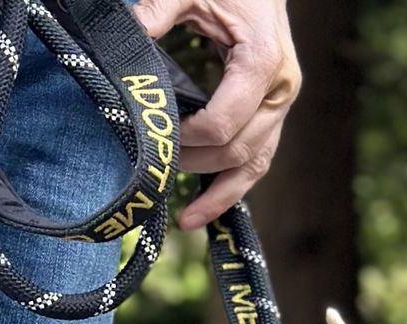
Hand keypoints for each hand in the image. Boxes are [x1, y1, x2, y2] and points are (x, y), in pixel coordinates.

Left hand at [131, 1, 300, 229]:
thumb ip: (157, 10)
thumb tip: (124, 37)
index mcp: (262, 62)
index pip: (223, 123)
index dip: (187, 138)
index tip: (156, 133)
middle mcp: (281, 90)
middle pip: (238, 150)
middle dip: (196, 164)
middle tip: (158, 165)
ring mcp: (282, 105)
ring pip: (255, 165)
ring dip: (220, 194)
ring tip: (186, 219)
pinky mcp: (276, 114)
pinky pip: (258, 160)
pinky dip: (234, 187)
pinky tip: (206, 207)